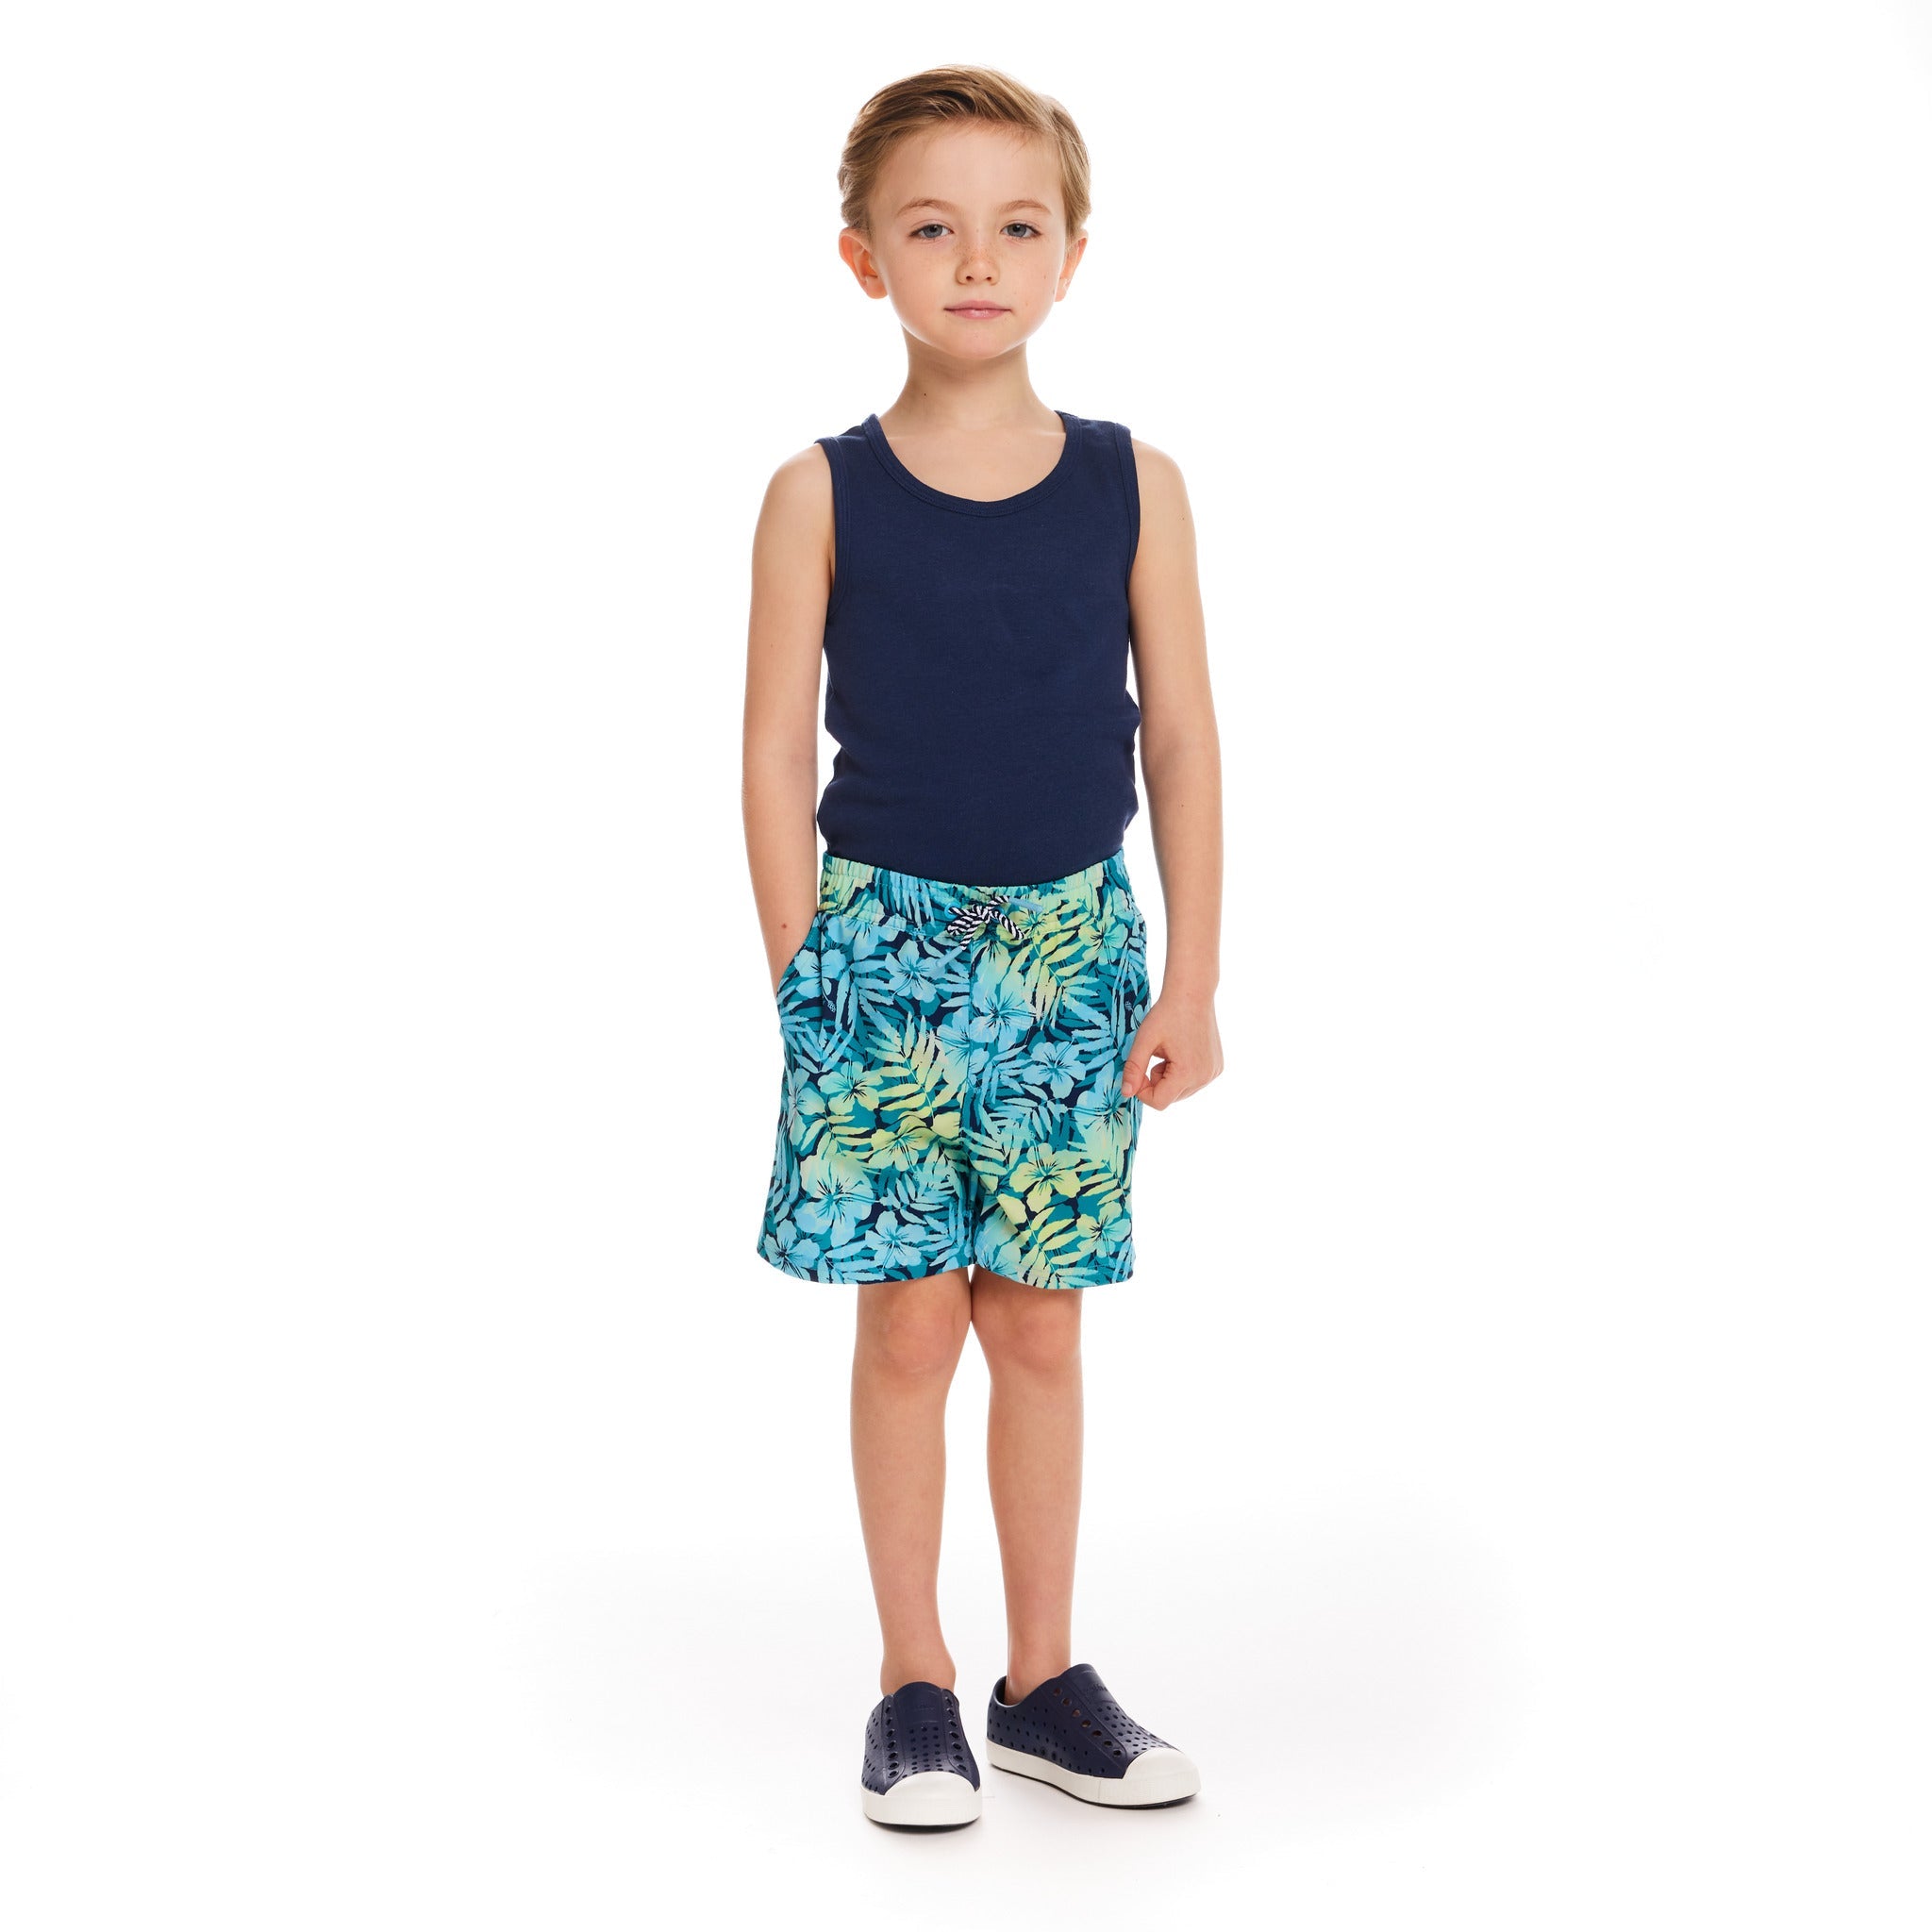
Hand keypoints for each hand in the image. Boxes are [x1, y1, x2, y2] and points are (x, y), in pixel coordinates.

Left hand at [1121, 991, 1222, 1108]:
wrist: (1193, 993)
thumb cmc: (1167, 1013)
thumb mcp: (1144, 1040)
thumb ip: (1133, 1068)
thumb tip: (1126, 1093)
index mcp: (1187, 1073)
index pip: (1159, 1102)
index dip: (1143, 1090)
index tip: (1138, 1070)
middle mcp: (1204, 1077)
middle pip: (1170, 1097)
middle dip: (1156, 1081)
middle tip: (1155, 1055)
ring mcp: (1213, 1073)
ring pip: (1181, 1090)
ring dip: (1169, 1077)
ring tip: (1169, 1051)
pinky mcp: (1217, 1067)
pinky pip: (1193, 1080)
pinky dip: (1182, 1072)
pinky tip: (1182, 1050)